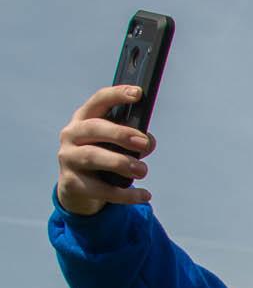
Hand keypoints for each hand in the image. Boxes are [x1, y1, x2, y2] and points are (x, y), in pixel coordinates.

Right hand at [57, 85, 155, 216]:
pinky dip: (125, 194)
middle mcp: (71, 135)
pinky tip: (145, 194)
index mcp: (83, 119)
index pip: (98, 101)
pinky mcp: (72, 183)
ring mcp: (68, 158)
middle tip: (144, 142)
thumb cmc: (102, 158)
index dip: (116, 95)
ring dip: (120, 162)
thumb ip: (132, 140)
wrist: (77, 188)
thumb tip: (148, 141)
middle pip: (94, 128)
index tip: (138, 93)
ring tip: (142, 170)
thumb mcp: (114, 145)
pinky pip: (101, 189)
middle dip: (120, 133)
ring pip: (92, 156)